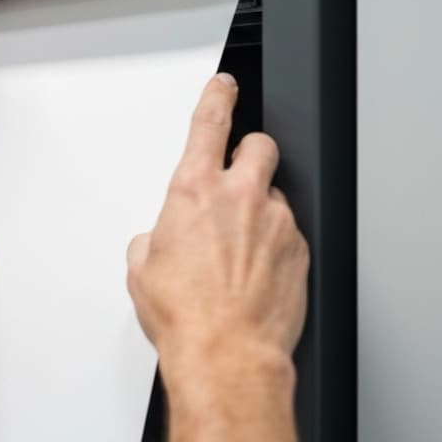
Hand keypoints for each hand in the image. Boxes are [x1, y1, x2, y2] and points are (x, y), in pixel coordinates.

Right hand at [126, 73, 309, 393]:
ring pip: (277, 195)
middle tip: (238, 176)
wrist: (226, 354)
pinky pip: (290, 234)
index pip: (210, 123)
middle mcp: (241, 198)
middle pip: (260, 145)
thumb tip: (157, 244)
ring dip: (262, 209)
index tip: (223, 87)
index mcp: (194, 192)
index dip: (218, 97)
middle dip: (250, 152)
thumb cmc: (184, 315)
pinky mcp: (300, 252)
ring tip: (243, 248)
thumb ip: (150, 240)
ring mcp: (277, 223)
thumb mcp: (142, 270)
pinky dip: (275, 245)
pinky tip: (257, 273)